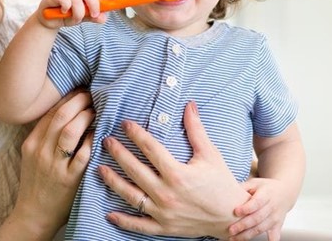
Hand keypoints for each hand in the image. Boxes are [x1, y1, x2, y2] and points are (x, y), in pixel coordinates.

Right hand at [0, 91, 93, 239]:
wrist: (33, 215)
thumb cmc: (37, 182)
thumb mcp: (32, 155)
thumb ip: (45, 135)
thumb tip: (68, 109)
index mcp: (31, 143)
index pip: (50, 112)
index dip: (68, 97)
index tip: (81, 90)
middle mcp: (41, 151)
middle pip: (61, 116)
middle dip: (80, 101)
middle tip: (92, 94)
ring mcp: (54, 165)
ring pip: (71, 131)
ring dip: (87, 116)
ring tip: (97, 110)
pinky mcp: (69, 180)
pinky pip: (83, 154)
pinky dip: (93, 140)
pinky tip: (100, 133)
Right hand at [37, 0, 116, 26]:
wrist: (49, 21)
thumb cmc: (66, 16)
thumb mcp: (82, 18)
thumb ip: (92, 17)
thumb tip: (104, 18)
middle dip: (94, 5)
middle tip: (95, 15)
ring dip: (78, 12)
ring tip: (75, 19)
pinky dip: (67, 7)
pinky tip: (65, 11)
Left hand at [98, 101, 250, 237]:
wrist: (232, 216)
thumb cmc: (222, 183)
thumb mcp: (210, 154)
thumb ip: (196, 130)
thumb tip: (189, 105)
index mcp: (178, 174)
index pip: (150, 149)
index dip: (136, 134)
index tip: (125, 124)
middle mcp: (167, 193)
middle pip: (135, 170)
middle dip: (118, 153)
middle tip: (106, 141)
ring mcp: (163, 212)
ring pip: (131, 196)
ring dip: (113, 181)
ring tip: (99, 168)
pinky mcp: (164, 227)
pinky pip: (139, 225)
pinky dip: (124, 221)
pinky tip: (109, 213)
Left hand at [228, 177, 288, 240]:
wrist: (284, 193)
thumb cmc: (265, 188)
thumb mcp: (255, 183)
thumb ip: (243, 187)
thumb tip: (226, 190)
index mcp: (266, 194)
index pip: (257, 202)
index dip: (247, 208)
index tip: (236, 211)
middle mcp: (272, 207)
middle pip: (258, 218)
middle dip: (243, 225)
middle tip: (231, 230)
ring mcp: (275, 218)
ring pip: (261, 228)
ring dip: (248, 235)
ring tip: (234, 238)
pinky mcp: (277, 226)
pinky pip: (274, 236)